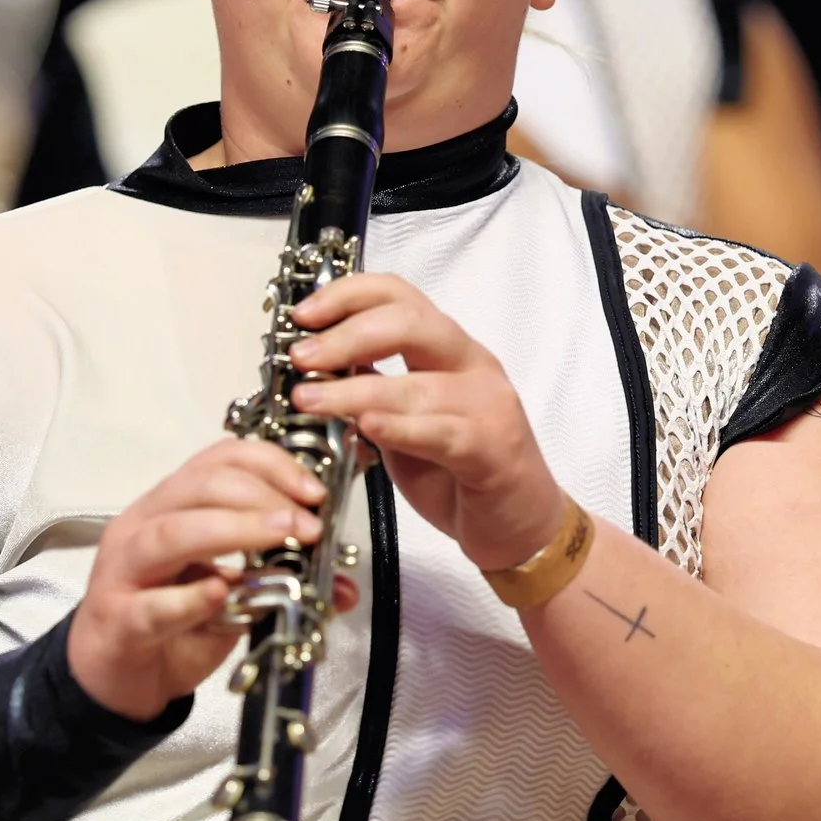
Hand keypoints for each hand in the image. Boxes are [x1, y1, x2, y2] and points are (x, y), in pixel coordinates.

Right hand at [68, 438, 353, 722]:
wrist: (113, 680)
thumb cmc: (169, 625)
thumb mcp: (233, 597)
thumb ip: (278, 581)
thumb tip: (342, 585)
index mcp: (170, 506)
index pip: (219, 460)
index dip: (271, 465)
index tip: (314, 492)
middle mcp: (143, 526)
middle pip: (200, 487)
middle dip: (264, 498)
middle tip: (310, 525)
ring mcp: (125, 572)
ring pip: (172, 532)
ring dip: (235, 530)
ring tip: (284, 539)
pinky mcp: (118, 620)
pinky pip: (153, 605)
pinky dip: (191, 598)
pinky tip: (223, 595)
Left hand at [287, 273, 563, 572]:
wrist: (519, 524)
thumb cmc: (460, 472)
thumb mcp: (406, 421)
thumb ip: (374, 389)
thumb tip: (319, 365)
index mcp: (448, 350)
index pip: (399, 296)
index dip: (347, 296)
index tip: (303, 316)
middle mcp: (471, 365)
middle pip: (409, 321)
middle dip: (346, 335)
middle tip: (301, 358)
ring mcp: (486, 404)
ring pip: (416, 383)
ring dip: (353, 390)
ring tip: (309, 399)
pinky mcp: (491, 448)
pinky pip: (441, 432)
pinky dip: (400, 427)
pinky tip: (367, 426)